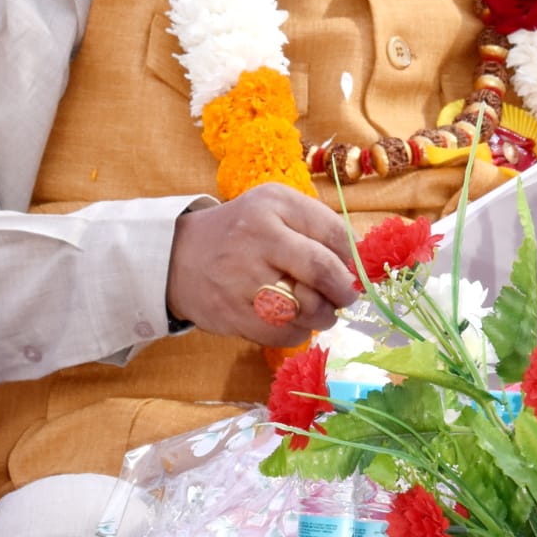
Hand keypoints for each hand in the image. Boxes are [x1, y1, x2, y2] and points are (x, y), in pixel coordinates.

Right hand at [166, 183, 357, 345]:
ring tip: (322, 309)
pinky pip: (283, 332)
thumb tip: (359, 261)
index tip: (358, 268)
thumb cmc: (242, 231)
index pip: (331, 231)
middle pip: (321, 269)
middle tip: (347, 295)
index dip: (353, 256)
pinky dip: (300, 331)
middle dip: (344, 288)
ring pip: (305, 307)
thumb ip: (316, 225)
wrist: (177, 256)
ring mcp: (242, 278)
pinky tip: (297, 321)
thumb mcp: (275, 207)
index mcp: (273, 204)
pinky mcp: (233, 314)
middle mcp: (257, 237)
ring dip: (325, 314)